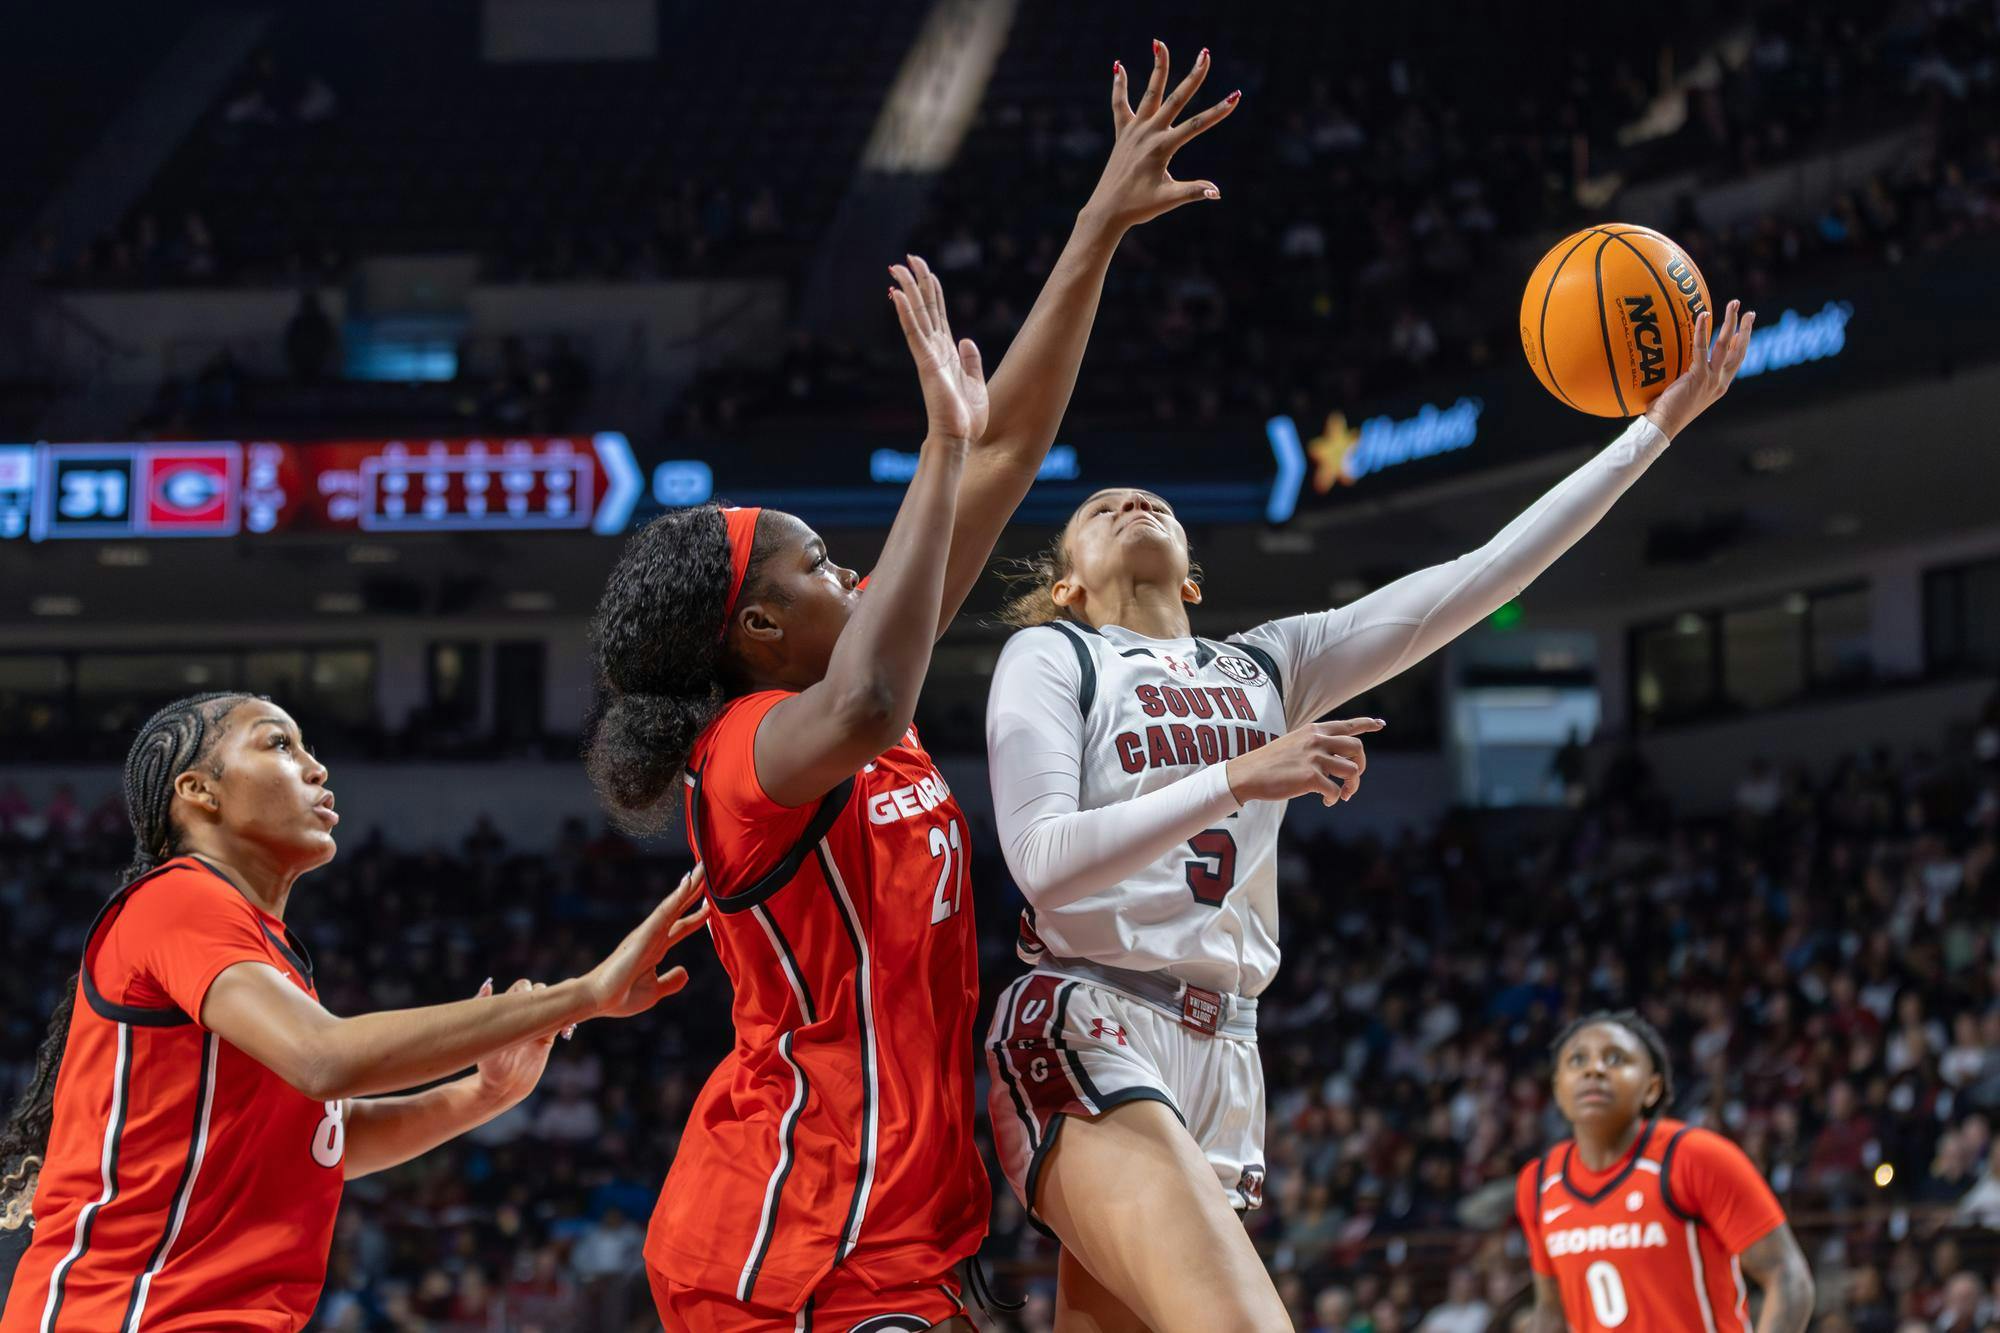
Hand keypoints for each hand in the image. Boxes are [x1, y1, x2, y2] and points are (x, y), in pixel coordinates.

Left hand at [471, 978, 557, 1107]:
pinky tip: (566, 1032)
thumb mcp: (485, 1039)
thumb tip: (487, 984)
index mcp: (507, 1010)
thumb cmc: (487, 1063)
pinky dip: (567, 1023)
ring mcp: (536, 1026)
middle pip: (540, 992)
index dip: (526, 989)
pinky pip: (561, 1023)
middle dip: (545, 994)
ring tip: (559, 1016)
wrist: (502, 1088)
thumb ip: (485, 1012)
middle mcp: (523, 1015)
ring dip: (559, 1006)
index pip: (521, 987)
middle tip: (544, 1006)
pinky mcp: (547, 1038)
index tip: (528, 999)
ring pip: (553, 1005)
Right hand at [583, 863, 710, 1019]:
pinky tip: (686, 884)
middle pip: (678, 909)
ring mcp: (648, 933)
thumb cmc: (621, 996)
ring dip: (687, 886)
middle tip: (705, 869)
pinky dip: (676, 898)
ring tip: (701, 868)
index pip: (681, 927)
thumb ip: (670, 981)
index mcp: (656, 948)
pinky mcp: (643, 934)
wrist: (598, 1000)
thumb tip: (686, 972)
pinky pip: (664, 912)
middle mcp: (653, 936)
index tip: (710, 903)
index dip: (697, 916)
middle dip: (693, 891)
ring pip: (672, 904)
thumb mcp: (654, 991)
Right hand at [890, 256, 986, 443]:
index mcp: (946, 352)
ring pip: (916, 315)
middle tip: (907, 257)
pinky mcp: (925, 364)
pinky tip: (897, 294)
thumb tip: (967, 340)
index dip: (931, 291)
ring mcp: (927, 355)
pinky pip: (914, 333)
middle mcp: (934, 350)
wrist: (959, 438)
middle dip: (916, 281)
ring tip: (897, 266)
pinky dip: (905, 313)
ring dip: (907, 290)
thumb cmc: (966, 418)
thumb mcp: (976, 382)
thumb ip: (971, 360)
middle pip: (924, 308)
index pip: (937, 314)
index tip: (924, 270)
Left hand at [1082, 40, 1240, 232]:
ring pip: (1149, 93)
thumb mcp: (1168, 200)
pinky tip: (1119, 66)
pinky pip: (1119, 104)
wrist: (1107, 211)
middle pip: (1175, 99)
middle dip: (1193, 76)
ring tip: (1160, 43)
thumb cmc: (1139, 207)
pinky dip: (1120, 86)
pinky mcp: (1123, 133)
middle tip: (1206, 54)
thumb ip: (1192, 192)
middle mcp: (1148, 133)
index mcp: (1162, 147)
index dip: (1218, 111)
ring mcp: (1134, 130)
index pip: (1196, 125)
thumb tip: (1216, 192)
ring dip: (1157, 68)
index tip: (1236, 97)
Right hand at [1226, 718, 1383, 806]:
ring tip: (1342, 794)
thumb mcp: (1294, 743)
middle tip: (1352, 780)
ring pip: (1351, 770)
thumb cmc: (1270, 762)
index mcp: (1314, 730)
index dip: (1366, 724)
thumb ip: (1316, 745)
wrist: (1246, 774)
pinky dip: (1334, 799)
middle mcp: (1317, 740)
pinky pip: (1335, 790)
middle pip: (1356, 748)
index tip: (1380, 724)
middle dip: (1361, 765)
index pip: (1347, 725)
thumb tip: (1339, 759)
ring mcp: (1314, 758)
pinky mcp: (1309, 778)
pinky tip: (1326, 802)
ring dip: (1351, 786)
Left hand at [1642, 299, 1755, 439]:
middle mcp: (1720, 382)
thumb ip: (1689, 375)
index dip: (1742, 343)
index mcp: (1719, 386)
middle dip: (1745, 329)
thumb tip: (1681, 358)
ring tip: (1734, 304)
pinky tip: (1703, 315)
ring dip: (1732, 322)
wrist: (1663, 426)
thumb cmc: (1666, 410)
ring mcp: (1711, 380)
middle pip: (1739, 350)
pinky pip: (1702, 348)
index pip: (1737, 361)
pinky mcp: (1698, 377)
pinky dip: (1702, 331)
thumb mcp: (1685, 391)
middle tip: (1749, 311)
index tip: (1745, 327)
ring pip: (1726, 345)